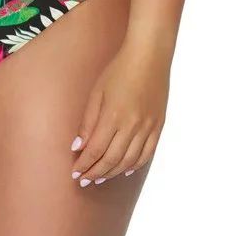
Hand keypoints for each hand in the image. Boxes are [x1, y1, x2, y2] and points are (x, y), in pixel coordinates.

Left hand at [70, 40, 169, 184]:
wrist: (149, 56)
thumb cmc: (119, 70)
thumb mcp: (97, 92)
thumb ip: (88, 122)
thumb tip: (78, 147)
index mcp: (114, 116)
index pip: (96, 150)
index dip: (84, 164)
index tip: (75, 172)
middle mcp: (133, 125)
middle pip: (112, 160)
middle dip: (96, 173)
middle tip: (85, 180)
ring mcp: (148, 127)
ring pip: (129, 161)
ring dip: (113, 172)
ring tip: (100, 177)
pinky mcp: (159, 126)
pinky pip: (147, 154)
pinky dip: (135, 165)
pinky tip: (124, 170)